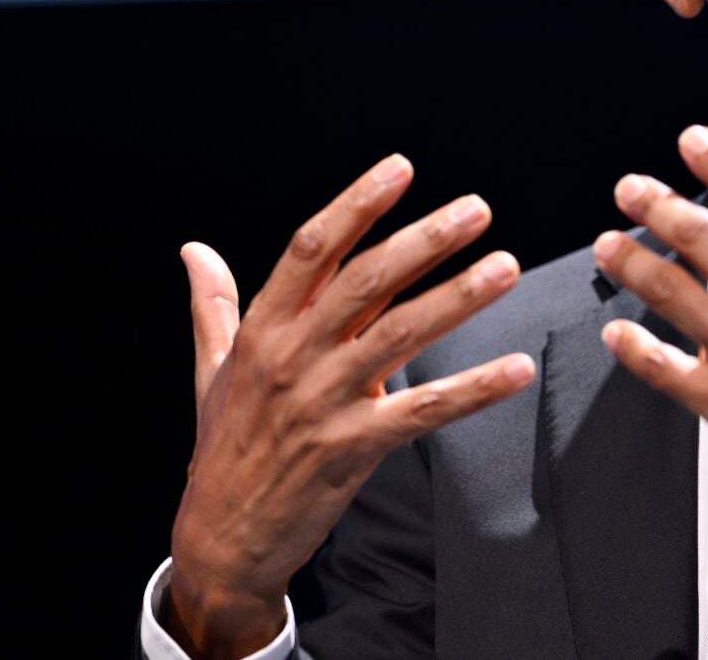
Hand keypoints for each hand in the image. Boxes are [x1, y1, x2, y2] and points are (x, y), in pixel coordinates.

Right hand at [165, 154, 535, 658]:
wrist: (222, 538)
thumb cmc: (225, 447)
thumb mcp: (213, 369)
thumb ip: (214, 304)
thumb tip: (193, 250)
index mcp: (263, 329)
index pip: (312, 249)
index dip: (356, 205)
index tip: (399, 170)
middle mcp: (292, 356)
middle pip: (365, 281)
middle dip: (425, 239)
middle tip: (477, 210)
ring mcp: (322, 402)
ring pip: (399, 336)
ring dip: (458, 298)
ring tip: (504, 267)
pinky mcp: (351, 448)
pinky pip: (423, 411)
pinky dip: (473, 390)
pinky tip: (515, 370)